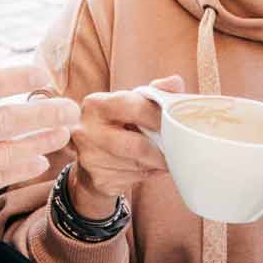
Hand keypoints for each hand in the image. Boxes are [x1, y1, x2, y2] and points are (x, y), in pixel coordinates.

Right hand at [68, 75, 185, 218]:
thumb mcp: (132, 103)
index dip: (160, 118)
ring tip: (161, 157)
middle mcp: (86, 131)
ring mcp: (89, 157)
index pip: (135, 108)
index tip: (175, 125)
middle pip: (137, 146)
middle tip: (175, 151)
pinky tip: (146, 167)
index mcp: (96, 104)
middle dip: (161, 151)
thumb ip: (154, 92)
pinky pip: (132, 180)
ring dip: (155, 164)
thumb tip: (176, 82)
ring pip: (137, 165)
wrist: (91, 156)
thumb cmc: (118, 123)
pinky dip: (146, 174)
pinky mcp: (97, 179)